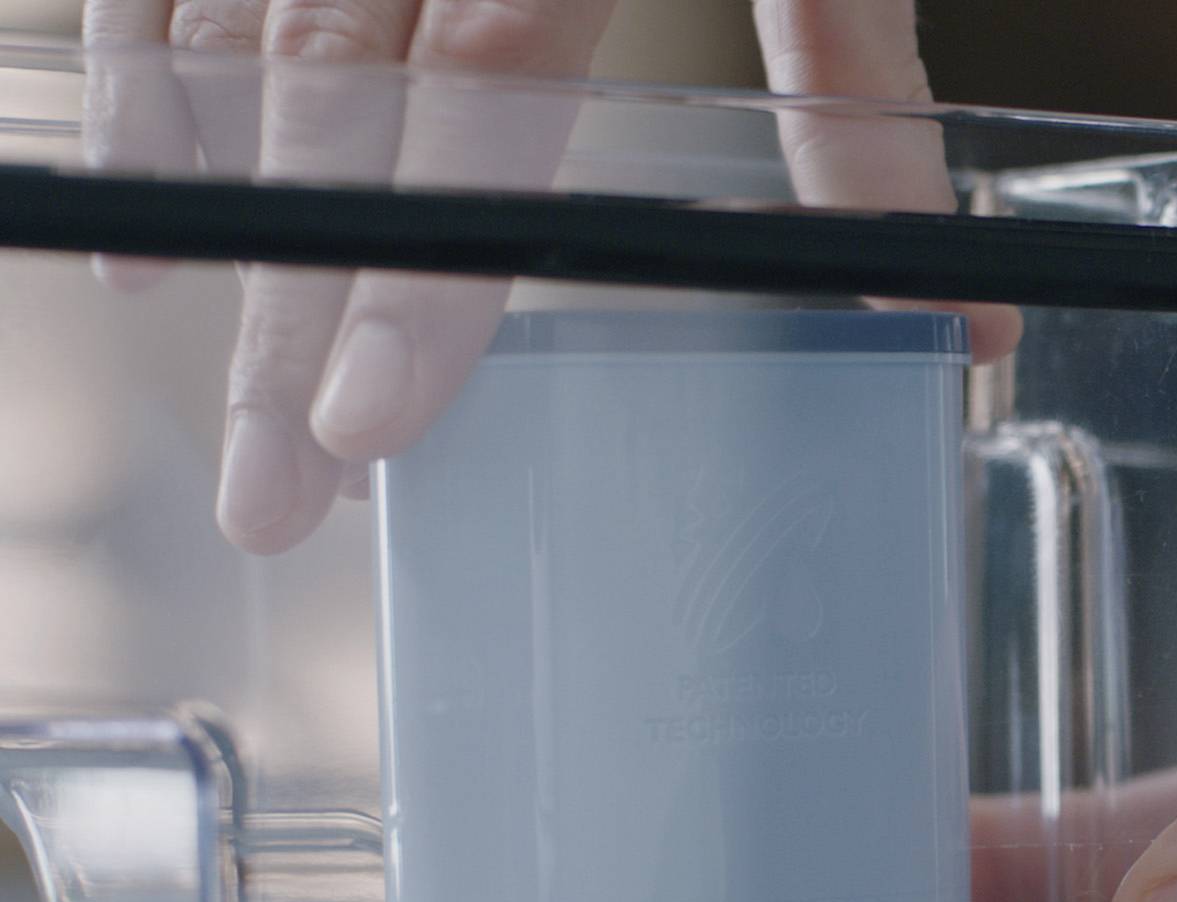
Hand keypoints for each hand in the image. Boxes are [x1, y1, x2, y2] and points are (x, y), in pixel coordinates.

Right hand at [82, 0, 1013, 554]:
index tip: (374, 430)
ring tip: (223, 381)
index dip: (417, 268)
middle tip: (280, 499)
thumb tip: (951, 313)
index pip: (475, 83)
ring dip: (213, 212)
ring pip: (219, 30)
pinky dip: (145, 78)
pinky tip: (155, 209)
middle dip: (293, 305)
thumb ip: (852, 88)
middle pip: (321, 93)